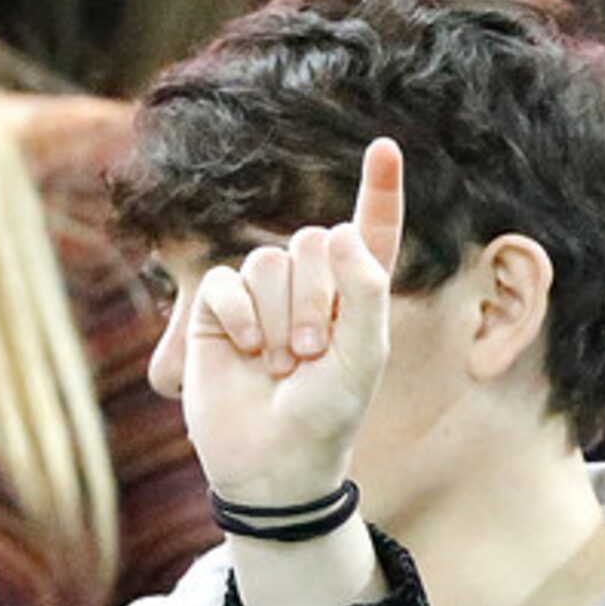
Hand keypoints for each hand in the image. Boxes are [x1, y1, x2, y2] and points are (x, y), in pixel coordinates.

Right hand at [176, 136, 403, 507]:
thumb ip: (365, 291)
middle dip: (317, 299)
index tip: (385, 146)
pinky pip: (227, 281)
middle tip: (313, 356)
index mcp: (358, 295)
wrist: (272, 459)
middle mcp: (312, 287)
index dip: (378, 191)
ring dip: (282, 315)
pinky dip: (242, 316)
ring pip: (269, 260)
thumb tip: (343, 230)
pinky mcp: (220, 307)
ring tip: (285, 363)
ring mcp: (264, 295)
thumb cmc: (328, 413)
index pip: (371, 232)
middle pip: (313, 243)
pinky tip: (250, 352)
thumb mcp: (363, 355)